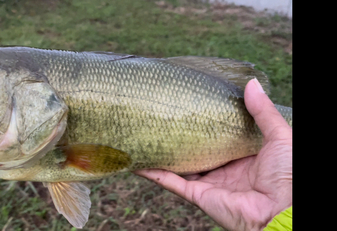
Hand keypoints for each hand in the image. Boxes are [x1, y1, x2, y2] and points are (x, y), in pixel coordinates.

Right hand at [135, 79, 291, 230]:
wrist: (282, 211)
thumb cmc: (288, 175)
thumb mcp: (280, 136)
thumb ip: (263, 111)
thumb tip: (250, 83)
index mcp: (244, 157)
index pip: (220, 139)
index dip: (206, 125)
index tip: (191, 108)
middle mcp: (225, 170)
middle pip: (197, 152)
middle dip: (181, 139)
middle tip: (163, 118)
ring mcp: (210, 184)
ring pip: (180, 167)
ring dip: (163, 155)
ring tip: (145, 137)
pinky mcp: (198, 196)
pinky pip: (172, 183)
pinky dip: (154, 173)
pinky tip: (138, 161)